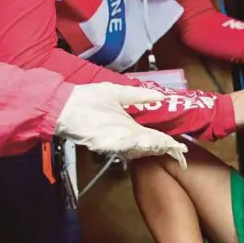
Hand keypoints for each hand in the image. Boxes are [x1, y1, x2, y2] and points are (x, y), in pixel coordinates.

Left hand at [55, 83, 187, 168]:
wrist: (63, 106)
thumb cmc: (89, 100)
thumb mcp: (117, 94)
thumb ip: (138, 96)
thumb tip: (160, 95)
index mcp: (129, 126)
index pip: (152, 135)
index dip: (166, 140)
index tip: (180, 145)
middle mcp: (124, 136)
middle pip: (148, 145)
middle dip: (162, 147)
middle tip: (177, 149)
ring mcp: (114, 140)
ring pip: (138, 147)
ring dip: (152, 147)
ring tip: (167, 146)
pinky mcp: (103, 142)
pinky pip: (123, 145)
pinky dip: (135, 144)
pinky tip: (148, 141)